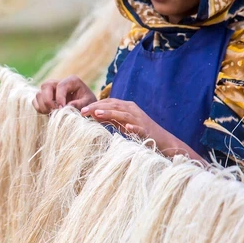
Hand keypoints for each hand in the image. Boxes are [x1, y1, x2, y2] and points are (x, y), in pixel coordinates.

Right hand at [33, 76, 96, 113]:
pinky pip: (35, 100)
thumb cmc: (88, 103)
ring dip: (43, 105)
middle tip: (54, 111)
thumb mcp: (88, 103)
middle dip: (48, 100)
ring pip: (39, 93)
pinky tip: (48, 113)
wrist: (84, 105)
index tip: (62, 109)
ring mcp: (50, 89)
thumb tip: (68, 106)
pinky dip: (39, 108)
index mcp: (72, 81)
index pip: (61, 85)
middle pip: (46, 85)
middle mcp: (58, 82)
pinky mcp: (44, 96)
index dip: (60, 97)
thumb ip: (80, 104)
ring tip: (52, 113)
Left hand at [81, 98, 200, 159]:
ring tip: (97, 114)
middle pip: (114, 105)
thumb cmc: (139, 132)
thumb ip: (109, 118)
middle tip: (83, 111)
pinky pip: (139, 128)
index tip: (81, 110)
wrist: (162, 140)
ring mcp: (140, 119)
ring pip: (124, 114)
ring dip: (111, 113)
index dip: (95, 104)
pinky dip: (133, 126)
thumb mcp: (121, 123)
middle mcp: (133, 110)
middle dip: (98, 107)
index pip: (109, 102)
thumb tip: (92, 114)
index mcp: (126, 107)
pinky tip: (127, 127)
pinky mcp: (146, 130)